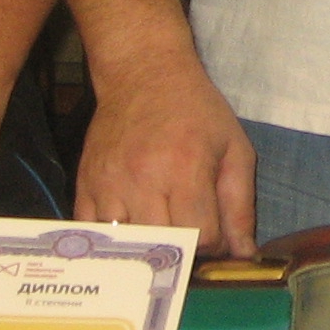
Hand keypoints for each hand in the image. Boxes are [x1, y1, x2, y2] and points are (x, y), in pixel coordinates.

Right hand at [75, 44, 255, 256]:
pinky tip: (130, 234)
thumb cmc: (196, 111)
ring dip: (146, 251)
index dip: (213, 246)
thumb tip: (243, 255)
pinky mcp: (85, 184)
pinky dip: (114, 243)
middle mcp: (144, 179)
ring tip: (160, 240)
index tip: (214, 236)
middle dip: (182, 253)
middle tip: (189, 244)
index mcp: (186, 168)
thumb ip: (240, 205)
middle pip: (163, 246)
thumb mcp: (234, 148)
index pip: (201, 237)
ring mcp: (110, 184)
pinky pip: (95, 234)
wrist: (143, 74)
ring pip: (128, 246)